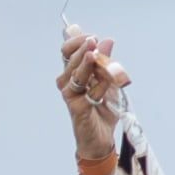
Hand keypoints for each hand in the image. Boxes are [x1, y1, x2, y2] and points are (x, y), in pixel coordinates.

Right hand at [56, 27, 131, 164]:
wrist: (101, 137)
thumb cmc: (102, 109)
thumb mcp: (107, 82)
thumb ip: (105, 62)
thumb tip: (106, 40)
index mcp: (73, 72)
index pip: (67, 50)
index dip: (76, 41)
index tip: (91, 37)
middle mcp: (68, 81)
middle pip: (69, 58)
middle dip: (81, 48)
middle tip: (93, 40)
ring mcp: (70, 93)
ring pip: (76, 73)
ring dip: (86, 63)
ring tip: (94, 54)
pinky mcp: (75, 106)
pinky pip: (88, 92)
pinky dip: (99, 85)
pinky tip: (107, 80)